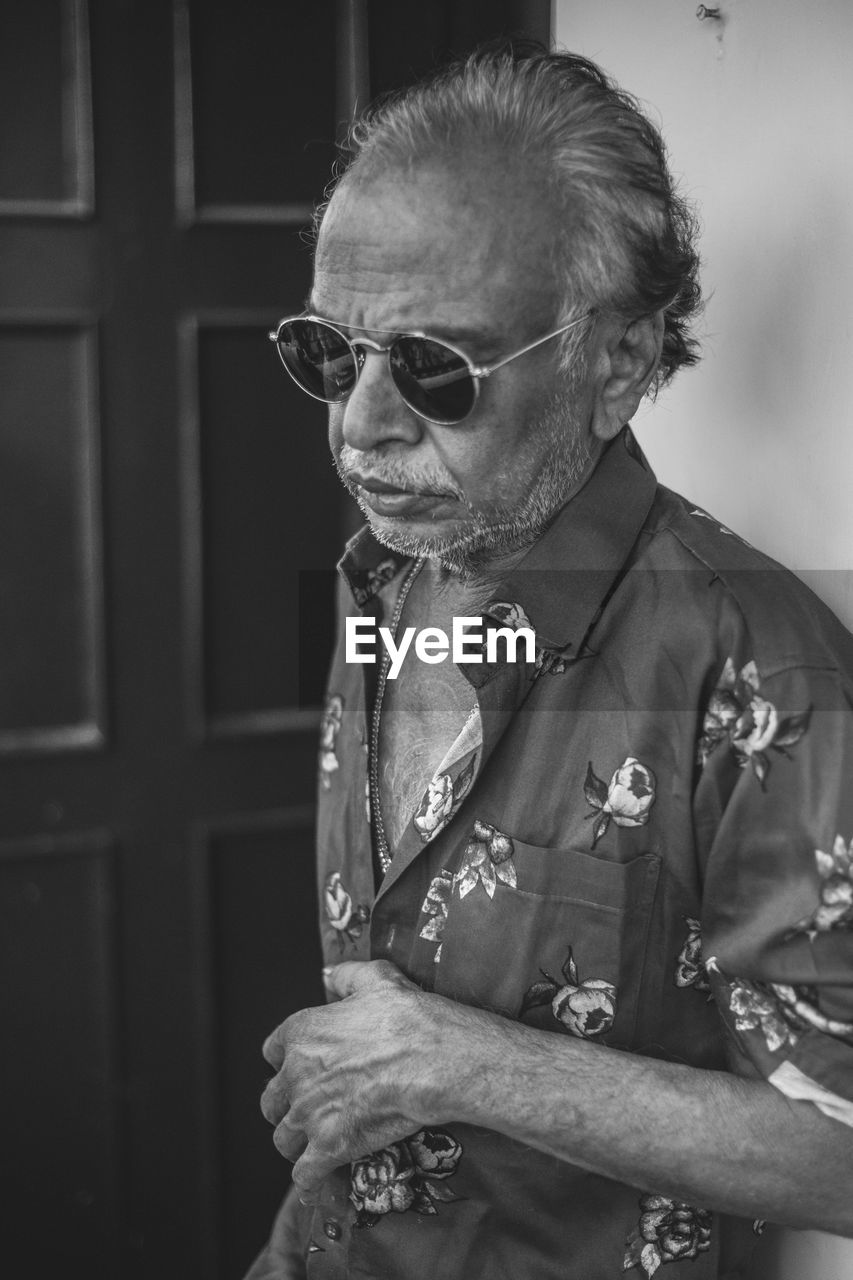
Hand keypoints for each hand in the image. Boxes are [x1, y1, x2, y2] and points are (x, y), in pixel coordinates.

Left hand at [260, 960, 441, 1199]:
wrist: (434, 1058)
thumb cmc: (408, 1017)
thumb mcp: (377, 979)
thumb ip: (347, 976)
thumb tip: (329, 975)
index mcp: (301, 1032)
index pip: (271, 1052)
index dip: (286, 1062)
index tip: (301, 1069)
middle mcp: (296, 1074)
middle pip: (272, 1101)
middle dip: (287, 1108)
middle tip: (309, 1110)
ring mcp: (310, 1113)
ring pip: (284, 1140)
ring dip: (298, 1144)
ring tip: (316, 1145)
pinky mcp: (329, 1146)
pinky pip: (305, 1175)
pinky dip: (310, 1181)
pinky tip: (317, 1182)